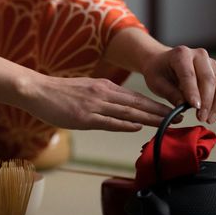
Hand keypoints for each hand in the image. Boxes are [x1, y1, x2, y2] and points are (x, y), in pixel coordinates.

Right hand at [20, 75, 174, 131]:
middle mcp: (102, 94)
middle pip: (137, 104)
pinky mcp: (83, 117)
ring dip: (149, 118)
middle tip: (180, 118)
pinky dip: (125, 124)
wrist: (36, 90)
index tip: (172, 111)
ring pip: (128, 112)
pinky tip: (138, 127)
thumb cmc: (58, 92)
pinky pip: (108, 121)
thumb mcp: (85, 89)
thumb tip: (119, 110)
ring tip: (167, 124)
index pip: (136, 98)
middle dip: (160, 112)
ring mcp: (93, 105)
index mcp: (104, 87)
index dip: (155, 105)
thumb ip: (103, 97)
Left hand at [140, 46, 215, 123]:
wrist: (163, 62)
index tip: (195, 107)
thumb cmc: (158, 71)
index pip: (189, 75)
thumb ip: (170, 93)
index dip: (193, 92)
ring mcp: (211, 63)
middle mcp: (200, 55)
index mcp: (181, 54)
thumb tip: (183, 106)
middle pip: (209, 79)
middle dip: (207, 101)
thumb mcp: (156, 82)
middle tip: (202, 118)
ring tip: (210, 119)